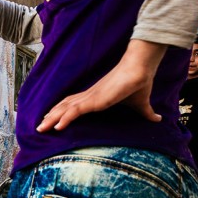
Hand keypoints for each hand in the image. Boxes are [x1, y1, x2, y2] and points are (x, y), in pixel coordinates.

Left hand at [37, 40, 167, 132]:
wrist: (141, 68)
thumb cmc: (139, 83)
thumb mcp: (141, 104)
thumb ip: (146, 112)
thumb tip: (157, 119)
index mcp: (96, 97)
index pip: (74, 105)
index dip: (62, 112)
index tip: (52, 120)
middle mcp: (89, 96)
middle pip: (64, 106)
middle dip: (51, 116)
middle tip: (39, 127)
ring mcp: (90, 97)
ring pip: (65, 109)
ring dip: (51, 119)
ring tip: (40, 128)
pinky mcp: (94, 99)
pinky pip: (75, 110)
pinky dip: (64, 118)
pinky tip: (56, 126)